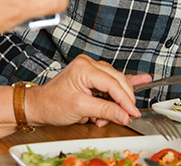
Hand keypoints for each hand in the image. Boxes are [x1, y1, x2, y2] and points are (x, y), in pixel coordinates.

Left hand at [25, 55, 150, 127]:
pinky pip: (111, 81)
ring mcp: (90, 69)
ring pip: (115, 85)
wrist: (39, 106)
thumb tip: (124, 115)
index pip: (113, 83)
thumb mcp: (80, 108)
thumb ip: (105, 110)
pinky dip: (124, 86)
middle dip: (122, 101)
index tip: (133, 113)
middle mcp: (88, 64)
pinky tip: (141, 80)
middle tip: (128, 116)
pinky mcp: (92, 77)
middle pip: (117, 81)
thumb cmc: (52, 104)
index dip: (125, 100)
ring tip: (106, 116)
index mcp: (84, 67)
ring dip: (115, 103)